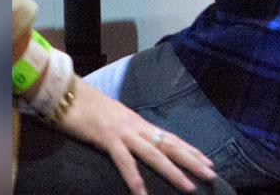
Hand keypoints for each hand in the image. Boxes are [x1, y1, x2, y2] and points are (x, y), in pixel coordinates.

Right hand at [56, 79, 217, 194]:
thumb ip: (128, 133)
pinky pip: (124, 162)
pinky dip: (134, 179)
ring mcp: (124, 132)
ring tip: (189, 187)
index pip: (171, 138)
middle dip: (192, 161)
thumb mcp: (115, 121)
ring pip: (154, 154)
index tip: (208, 161)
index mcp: (139, 124)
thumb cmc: (89, 109)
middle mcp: (137, 127)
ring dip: (173, 172)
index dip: (190, 150)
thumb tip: (140, 143)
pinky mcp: (107, 138)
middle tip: (212, 174)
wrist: (68, 94)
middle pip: (170, 145)